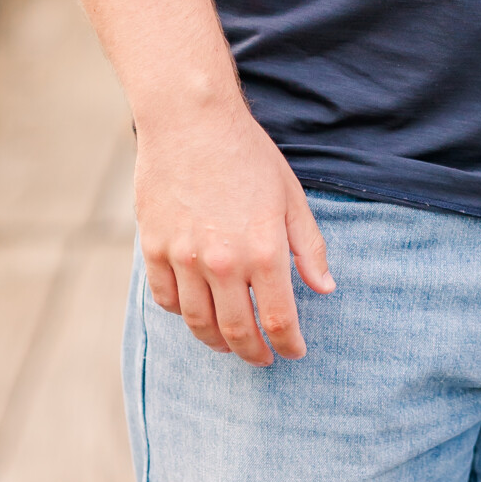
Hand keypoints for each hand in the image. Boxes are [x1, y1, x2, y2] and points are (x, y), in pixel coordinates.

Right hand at [135, 92, 334, 365]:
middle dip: (253, 353)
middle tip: (263, 360)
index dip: (289, 344)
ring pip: (198, 322)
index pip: (279, 320)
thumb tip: (325, 289)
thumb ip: (309, 247)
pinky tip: (197, 311)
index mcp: (264, 250)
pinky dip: (182, 313)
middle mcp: (223, 261)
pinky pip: (166, 299)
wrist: (191, 121)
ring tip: (230, 343)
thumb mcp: (291, 197)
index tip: (295, 352)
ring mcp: (184, 257)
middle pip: (237, 331)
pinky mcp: (155, 248)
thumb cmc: (248, 155)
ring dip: (217, 341)